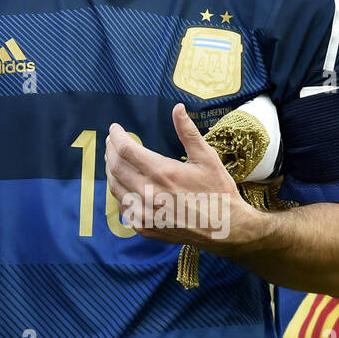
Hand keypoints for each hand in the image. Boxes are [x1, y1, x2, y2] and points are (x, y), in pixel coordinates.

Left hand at [105, 104, 256, 251]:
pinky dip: (120, 192)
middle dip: (111, 150)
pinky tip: (125, 184)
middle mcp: (149, 194)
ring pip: (115, 187)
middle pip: (116, 166)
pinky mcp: (144, 228)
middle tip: (112, 141)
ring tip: (115, 158)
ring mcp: (145, 213)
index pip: (126, 149)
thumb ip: (188, 132)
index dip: (116, 136)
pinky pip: (123, 207)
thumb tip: (178, 107)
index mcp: (163, 173)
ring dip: (112, 170)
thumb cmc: (219, 191)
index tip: (114, 129)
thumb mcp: (207, 158)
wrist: (227, 230)